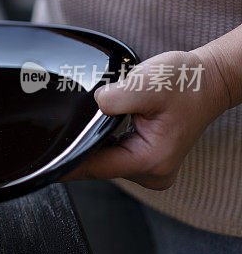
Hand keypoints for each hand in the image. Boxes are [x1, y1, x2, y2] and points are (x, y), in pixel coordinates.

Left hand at [65, 50, 229, 188]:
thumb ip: (119, 96)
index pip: (94, 167)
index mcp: (151, 161)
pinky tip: (103, 126)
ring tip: (96, 120)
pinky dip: (104, 141)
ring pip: (103, 161)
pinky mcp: (146, 162)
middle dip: (81, 146)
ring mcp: (150, 170)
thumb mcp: (149, 82)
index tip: (44, 156)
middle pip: (96, 166)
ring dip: (94, 142)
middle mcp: (151, 173)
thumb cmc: (185, 82)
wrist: (208, 80)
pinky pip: (112, 155)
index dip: (67, 159)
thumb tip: (96, 104)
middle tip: (69, 123)